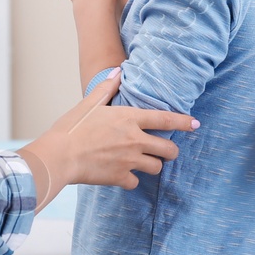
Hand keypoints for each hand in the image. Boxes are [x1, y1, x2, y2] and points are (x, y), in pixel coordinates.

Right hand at [19, 71, 196, 205]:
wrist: (58, 156)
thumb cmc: (71, 128)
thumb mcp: (89, 103)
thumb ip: (107, 88)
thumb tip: (118, 71)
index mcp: (129, 118)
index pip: (165, 119)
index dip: (183, 122)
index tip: (195, 124)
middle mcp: (134, 140)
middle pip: (168, 149)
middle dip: (171, 150)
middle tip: (166, 151)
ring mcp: (129, 160)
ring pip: (156, 167)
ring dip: (152, 165)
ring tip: (144, 163)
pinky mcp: (120, 178)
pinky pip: (136, 182)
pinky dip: (131, 180)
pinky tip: (123, 175)